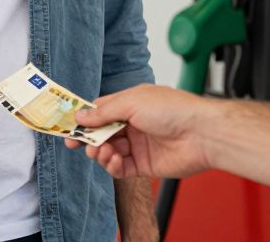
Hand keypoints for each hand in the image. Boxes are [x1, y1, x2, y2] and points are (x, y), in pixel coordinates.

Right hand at [63, 85, 214, 179]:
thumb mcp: (131, 102)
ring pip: (108, 152)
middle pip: (101, 133)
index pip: (100, 111)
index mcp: (130, 104)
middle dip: (87, 139)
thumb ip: (103, 112)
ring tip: (101, 152)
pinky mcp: (144, 165)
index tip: (67, 126)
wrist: (202, 134)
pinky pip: (120, 168)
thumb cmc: (173, 110)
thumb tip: (80, 116)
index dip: (83, 119)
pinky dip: (113, 166)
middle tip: (75, 144)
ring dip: (100, 153)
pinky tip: (114, 161)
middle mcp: (133, 125)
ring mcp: (138, 145)